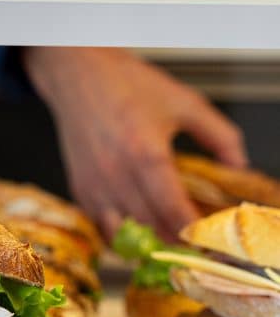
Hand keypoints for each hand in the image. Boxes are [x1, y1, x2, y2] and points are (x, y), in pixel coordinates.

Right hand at [22, 46, 247, 241]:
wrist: (78, 76)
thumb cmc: (127, 85)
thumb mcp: (183, 102)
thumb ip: (218, 134)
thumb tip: (238, 164)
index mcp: (145, 153)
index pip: (173, 210)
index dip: (193, 231)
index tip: (207, 237)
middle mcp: (116, 175)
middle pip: (151, 228)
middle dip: (177, 239)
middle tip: (193, 238)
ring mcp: (95, 186)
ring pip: (125, 236)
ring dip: (148, 241)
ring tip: (166, 234)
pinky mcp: (81, 191)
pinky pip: (104, 228)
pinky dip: (123, 234)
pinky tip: (139, 223)